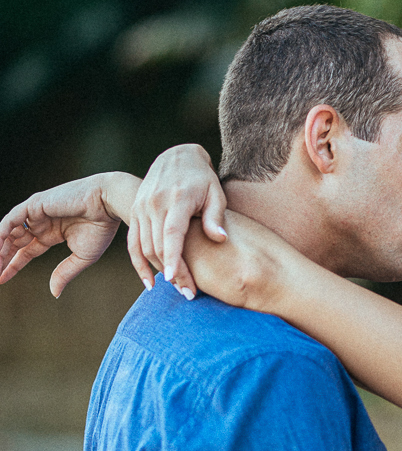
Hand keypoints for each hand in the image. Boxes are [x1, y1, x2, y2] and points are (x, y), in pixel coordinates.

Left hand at [0, 174, 136, 297]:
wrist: (108, 204)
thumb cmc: (101, 227)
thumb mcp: (82, 257)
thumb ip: (64, 273)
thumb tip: (54, 293)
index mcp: (53, 233)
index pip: (27, 251)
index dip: (14, 265)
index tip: (2, 279)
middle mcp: (42, 222)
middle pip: (14, 242)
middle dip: (3, 259)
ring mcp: (37, 212)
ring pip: (9, 232)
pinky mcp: (34, 204)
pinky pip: (10, 220)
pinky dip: (1, 234)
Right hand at [127, 144, 227, 297]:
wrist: (177, 157)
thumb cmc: (202, 179)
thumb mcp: (215, 193)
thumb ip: (216, 216)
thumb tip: (220, 239)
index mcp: (176, 198)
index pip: (171, 233)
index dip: (173, 258)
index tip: (176, 279)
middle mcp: (154, 203)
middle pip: (158, 246)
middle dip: (173, 273)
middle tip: (189, 293)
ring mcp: (141, 208)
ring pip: (145, 247)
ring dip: (158, 272)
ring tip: (178, 289)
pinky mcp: (135, 212)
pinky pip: (132, 243)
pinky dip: (139, 264)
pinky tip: (149, 283)